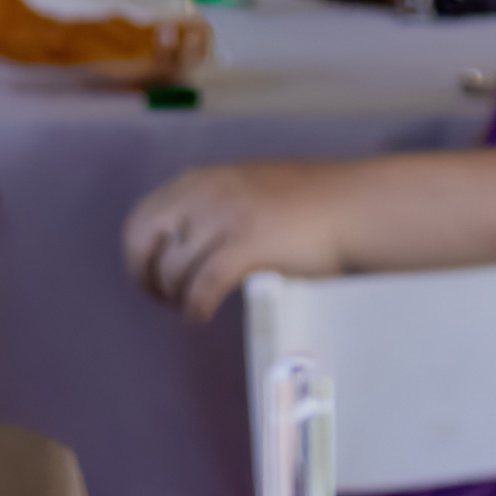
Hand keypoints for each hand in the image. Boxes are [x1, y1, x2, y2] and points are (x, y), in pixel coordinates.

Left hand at [123, 157, 362, 320]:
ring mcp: (225, 218)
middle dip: (146, 277)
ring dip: (176, 295)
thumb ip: (212, 204)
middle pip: (144, 244)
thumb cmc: (310, 203)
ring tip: (192, 307)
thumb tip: (181, 240)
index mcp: (201, 180)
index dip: (138, 254)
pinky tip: (201, 316)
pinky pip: (202, 286)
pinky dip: (195, 306)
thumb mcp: (247, 187)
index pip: (141, 219)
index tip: (150, 275)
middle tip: (163, 297)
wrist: (358, 205)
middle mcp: (205, 194)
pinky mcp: (247, 246)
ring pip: (174, 270)